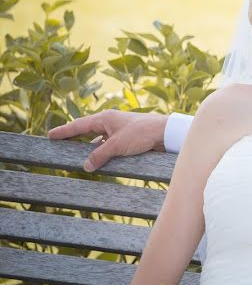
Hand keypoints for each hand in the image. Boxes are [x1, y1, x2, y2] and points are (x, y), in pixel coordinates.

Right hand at [47, 110, 169, 171]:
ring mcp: (120, 130)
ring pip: (99, 139)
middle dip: (74, 138)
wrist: (166, 133)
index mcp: (105, 118)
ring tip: (76, 156)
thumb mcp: (116, 145)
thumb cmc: (142, 134)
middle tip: (59, 143)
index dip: (64, 131)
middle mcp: (111, 122)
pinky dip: (103, 152)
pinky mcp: (128, 138)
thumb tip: (86, 166)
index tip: (50, 135)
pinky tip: (99, 160)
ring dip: (90, 148)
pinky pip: (110, 145)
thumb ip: (99, 155)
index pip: (79, 125)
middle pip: (87, 131)